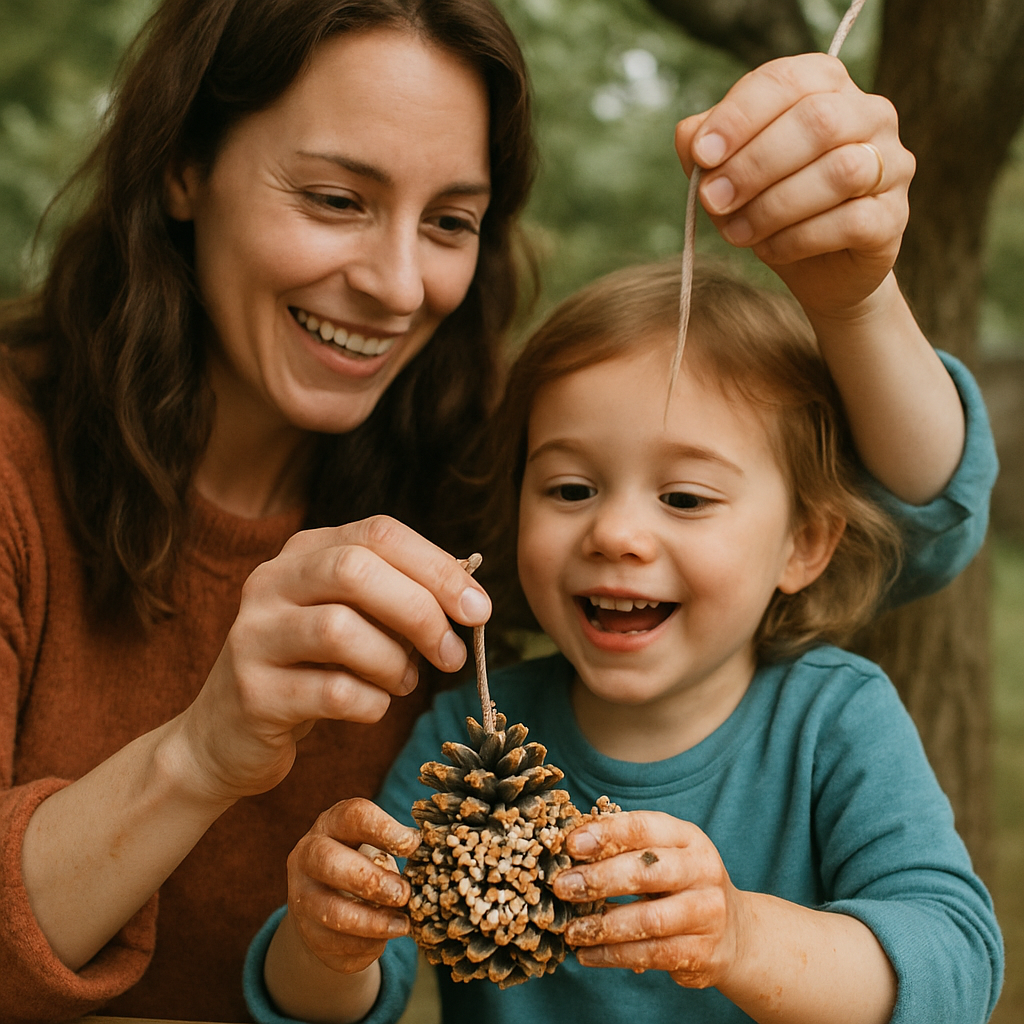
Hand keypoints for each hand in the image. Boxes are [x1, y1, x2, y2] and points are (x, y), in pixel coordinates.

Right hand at [178, 516, 490, 802]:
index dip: (438, 568)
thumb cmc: (312, 669)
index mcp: (304, 551)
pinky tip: (372, 706)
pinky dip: (372, 703)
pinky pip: (334, 692)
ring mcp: (254, 634)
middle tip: (451, 654)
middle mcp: (272, 581)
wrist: (228, 734)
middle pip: (356, 571)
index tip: (479, 609)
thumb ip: (399, 599)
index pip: (379, 533)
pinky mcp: (252, 692)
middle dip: (420, 611)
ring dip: (393, 662)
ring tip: (403, 682)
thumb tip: (469, 599)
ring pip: (341, 630)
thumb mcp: (353, 619)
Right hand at [285, 798, 419, 975]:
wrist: (330, 903)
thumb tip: (430, 857)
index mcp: (332, 824)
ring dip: (372, 921)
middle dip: (371, 880)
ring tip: (403, 925)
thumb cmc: (365, 863)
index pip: (354, 816)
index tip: (414, 845)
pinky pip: (335, 943)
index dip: (385, 829)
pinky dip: (365, 944)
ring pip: (331, 910)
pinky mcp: (307, 933)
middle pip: (330, 861)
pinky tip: (384, 938)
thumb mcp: (377, 847)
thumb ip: (399, 849)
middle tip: (404, 894)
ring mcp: (301, 896)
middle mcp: (308, 856)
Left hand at [552, 811, 744, 989]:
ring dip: (604, 926)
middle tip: (563, 886)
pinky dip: (614, 955)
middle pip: (647, 871)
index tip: (571, 845)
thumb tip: (569, 846)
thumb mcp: (663, 854)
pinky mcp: (704, 952)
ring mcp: (707, 912)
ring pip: (650, 919)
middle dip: (599, 878)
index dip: (605, 834)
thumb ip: (624, 848)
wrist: (734, 932)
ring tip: (571, 930)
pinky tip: (587, 953)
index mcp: (687, 837)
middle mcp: (702, 870)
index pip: (643, 828)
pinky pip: (652, 954)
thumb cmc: (680, 883)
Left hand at [675, 53, 915, 318]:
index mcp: (826, 86)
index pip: (785, 81)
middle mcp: (870, 114)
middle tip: (714, 200)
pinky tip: (769, 250)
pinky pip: (851, 221)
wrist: (818, 272)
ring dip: (774, 206)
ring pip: (840, 171)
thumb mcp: (730, 174)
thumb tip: (690, 138)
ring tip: (736, 233)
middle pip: (818, 120)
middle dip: (754, 164)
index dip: (740, 116)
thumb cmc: (772, 208)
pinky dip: (798, 238)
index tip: (703, 155)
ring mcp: (891, 164)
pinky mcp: (893, 216)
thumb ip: (706, 148)